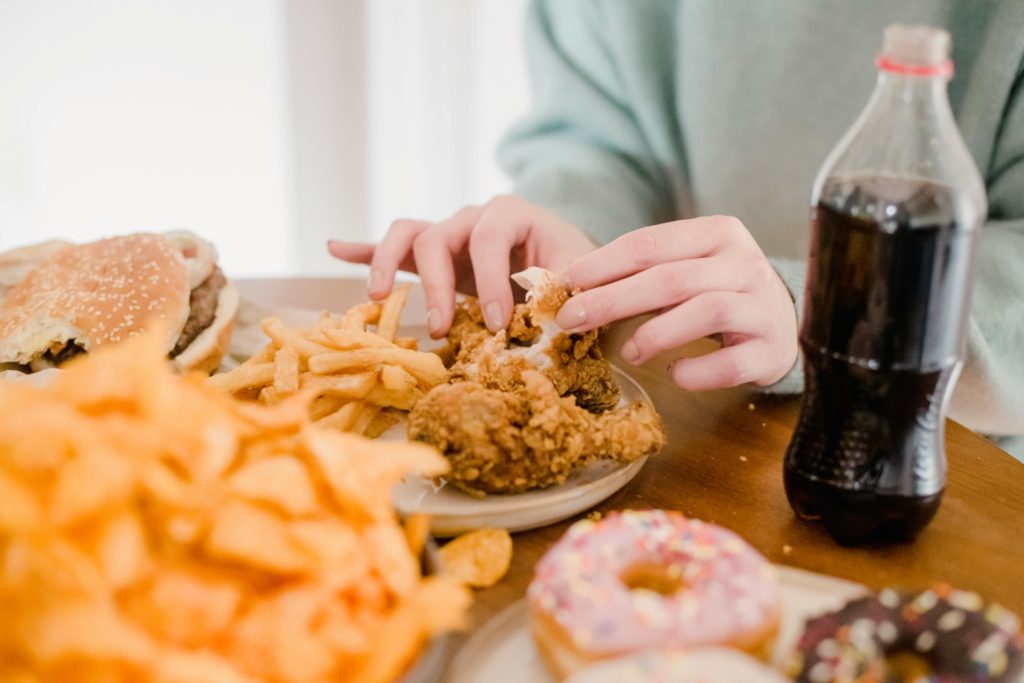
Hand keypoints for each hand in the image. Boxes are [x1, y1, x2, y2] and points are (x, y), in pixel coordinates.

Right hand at [328, 195, 594, 337]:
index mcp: (511, 214)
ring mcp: (449, 234)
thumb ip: (564, 292)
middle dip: (436, 285)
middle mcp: (473, 218)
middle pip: (437, 236)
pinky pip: (393, 245)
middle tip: (443, 329)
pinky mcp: (434, 255)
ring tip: (379, 296)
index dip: (490, 280)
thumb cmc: (575, 271)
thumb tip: (550, 317)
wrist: (570, 266)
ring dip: (387, 262)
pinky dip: (364, 247)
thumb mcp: (579, 278)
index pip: (489, 238)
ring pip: (407, 233)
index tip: (497, 324)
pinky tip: (335, 247)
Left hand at [557, 216, 797, 390]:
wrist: (783, 326)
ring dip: (657, 334)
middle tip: (571, 320)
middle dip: (613, 300)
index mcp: (717, 233)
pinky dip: (697, 371)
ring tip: (629, 352)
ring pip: (705, 311)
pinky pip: (731, 363)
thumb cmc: (718, 295)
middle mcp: (744, 263)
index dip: (602, 264)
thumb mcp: (685, 271)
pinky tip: (675, 374)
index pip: (650, 243)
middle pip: (670, 278)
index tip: (563, 284)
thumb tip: (569, 289)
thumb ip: (640, 274)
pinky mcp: (771, 348)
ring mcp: (763, 306)